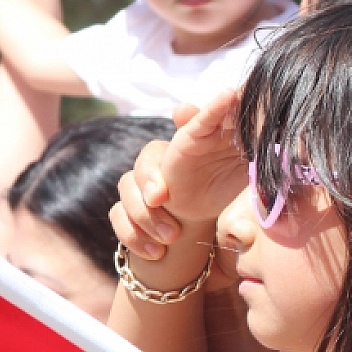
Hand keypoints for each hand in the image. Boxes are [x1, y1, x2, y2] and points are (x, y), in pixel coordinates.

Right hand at [110, 90, 247, 260]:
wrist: (194, 220)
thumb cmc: (217, 182)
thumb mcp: (232, 162)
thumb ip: (232, 134)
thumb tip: (234, 97)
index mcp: (176, 150)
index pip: (158, 149)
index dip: (157, 169)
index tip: (163, 193)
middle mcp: (152, 164)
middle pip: (140, 165)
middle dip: (147, 184)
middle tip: (159, 201)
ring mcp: (136, 188)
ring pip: (125, 193)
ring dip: (144, 219)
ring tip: (171, 238)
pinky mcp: (126, 212)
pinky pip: (118, 219)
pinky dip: (135, 238)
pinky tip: (157, 254)